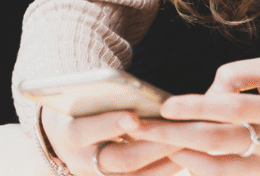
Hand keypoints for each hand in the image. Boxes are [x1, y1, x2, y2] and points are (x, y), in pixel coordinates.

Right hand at [39, 107, 181, 175]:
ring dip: (166, 162)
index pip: (85, 131)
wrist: (73, 136)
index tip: (133, 115)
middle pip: (120, 159)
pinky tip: (187, 156)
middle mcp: (80, 162)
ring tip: (190, 145)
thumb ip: (109, 96)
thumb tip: (139, 91)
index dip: (110, 124)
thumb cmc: (89, 107)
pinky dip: (165, 169)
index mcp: (70, 134)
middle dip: (153, 146)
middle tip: (180, 134)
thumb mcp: (89, 99)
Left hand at [128, 56, 259, 175]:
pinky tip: (186, 160)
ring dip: (184, 159)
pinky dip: (205, 172)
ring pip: (218, 170)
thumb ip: (239, 73)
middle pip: (216, 142)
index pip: (232, 108)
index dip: (197, 106)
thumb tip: (206, 92)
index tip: (166, 105)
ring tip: (159, 147)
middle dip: (174, 136)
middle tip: (141, 130)